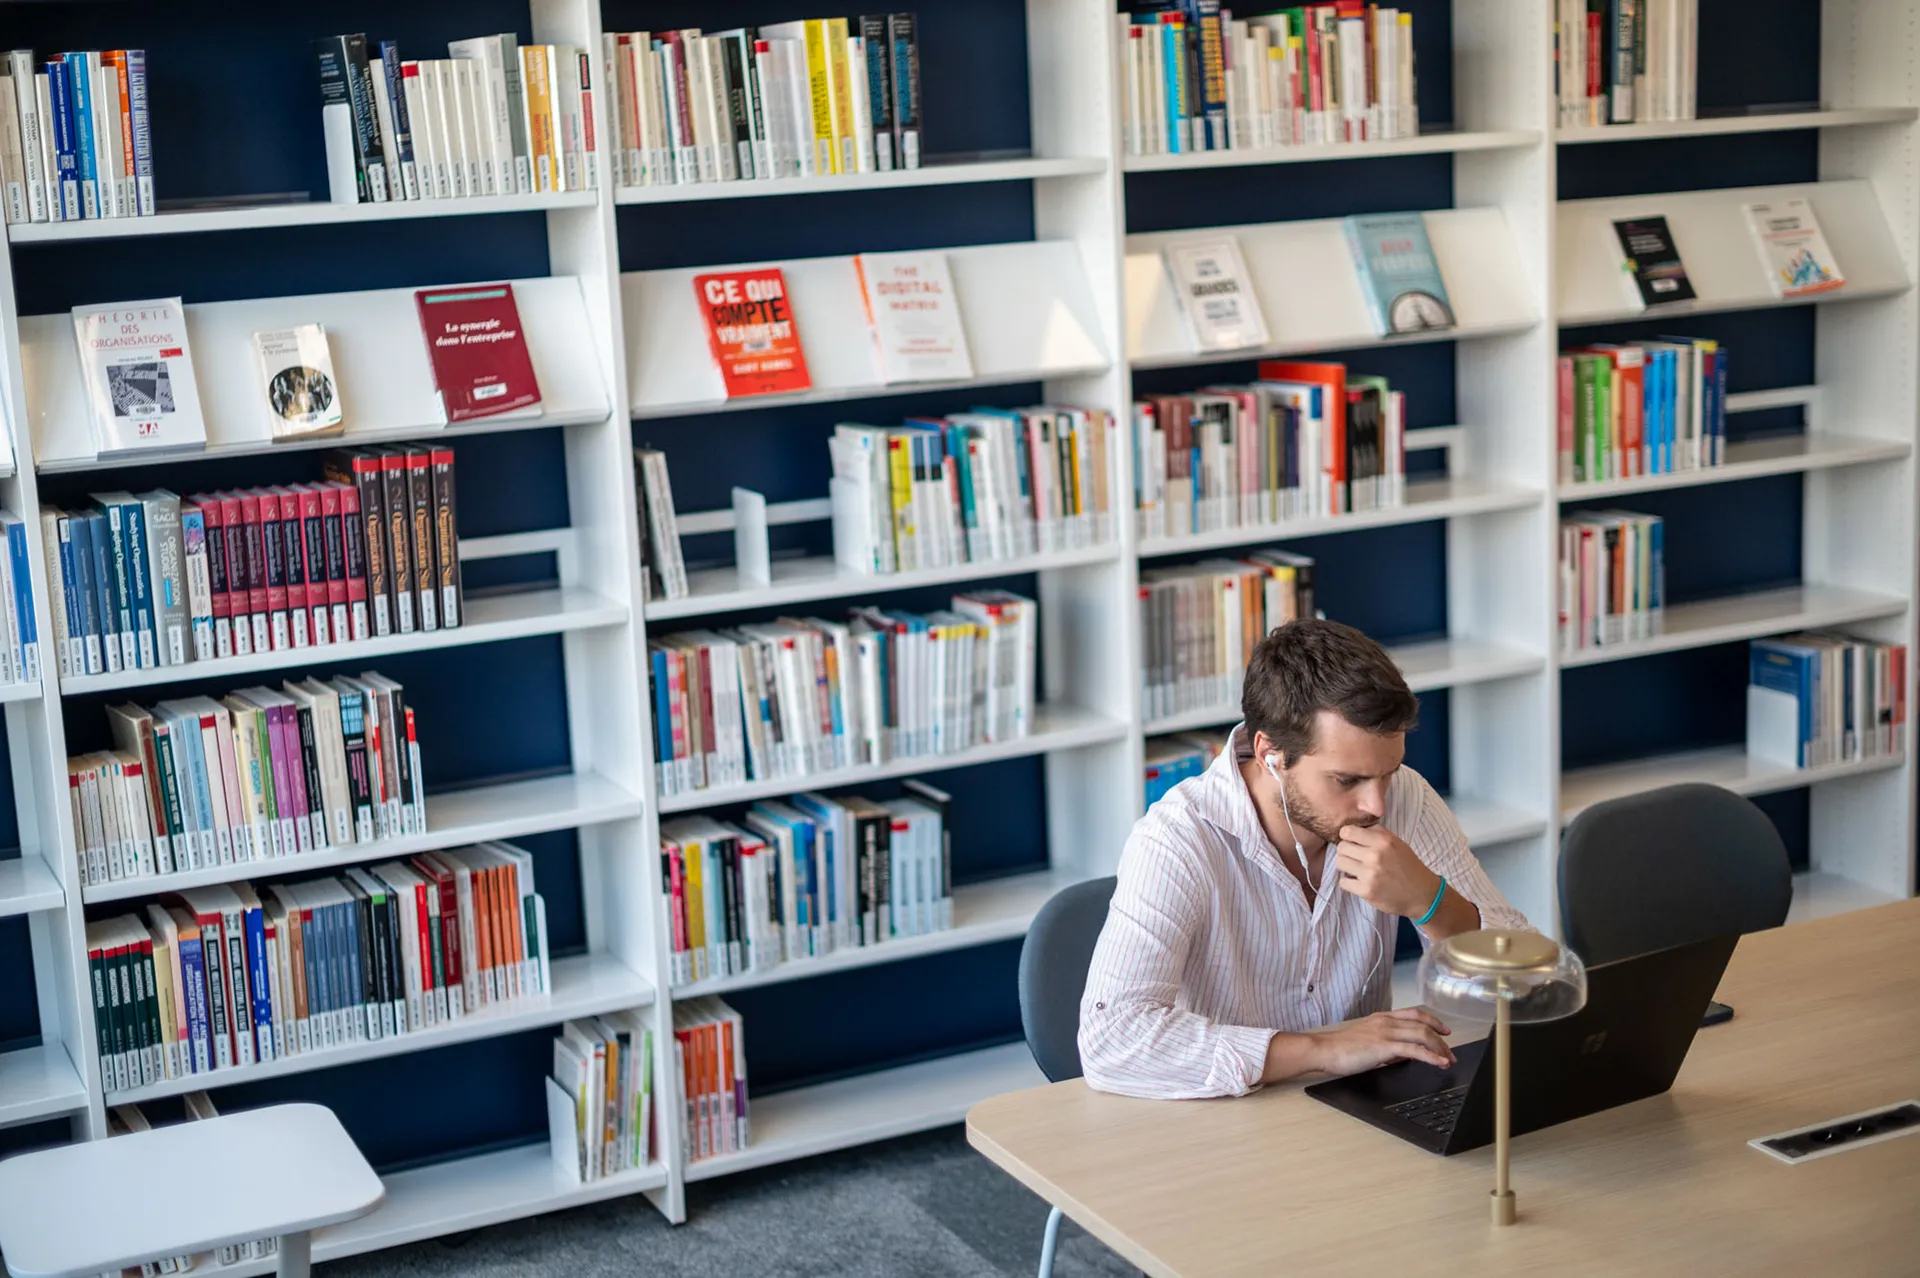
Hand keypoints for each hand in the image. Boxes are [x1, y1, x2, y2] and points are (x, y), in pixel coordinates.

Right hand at [1310, 1008, 1455, 1075]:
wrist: (1325, 1050)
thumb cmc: (1340, 1048)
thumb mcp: (1368, 1039)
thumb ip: (1387, 1042)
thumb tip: (1404, 1052)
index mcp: (1382, 1018)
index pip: (1414, 1014)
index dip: (1433, 1021)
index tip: (1444, 1031)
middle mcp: (1386, 1021)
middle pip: (1423, 1025)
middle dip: (1441, 1040)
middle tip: (1450, 1053)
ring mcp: (1386, 1032)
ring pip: (1422, 1035)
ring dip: (1439, 1048)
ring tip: (1448, 1060)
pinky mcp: (1384, 1046)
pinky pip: (1414, 1050)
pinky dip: (1431, 1057)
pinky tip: (1439, 1063)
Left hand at [1334, 823, 1441, 919]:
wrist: (1422, 895)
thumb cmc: (1408, 866)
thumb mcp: (1397, 843)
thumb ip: (1377, 833)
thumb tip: (1355, 828)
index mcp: (1383, 841)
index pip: (1348, 832)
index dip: (1346, 836)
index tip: (1351, 841)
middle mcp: (1375, 856)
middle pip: (1341, 847)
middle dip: (1346, 851)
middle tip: (1355, 857)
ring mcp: (1370, 875)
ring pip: (1340, 863)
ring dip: (1347, 866)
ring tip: (1357, 869)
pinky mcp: (1367, 892)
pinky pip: (1343, 882)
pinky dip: (1349, 883)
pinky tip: (1359, 882)